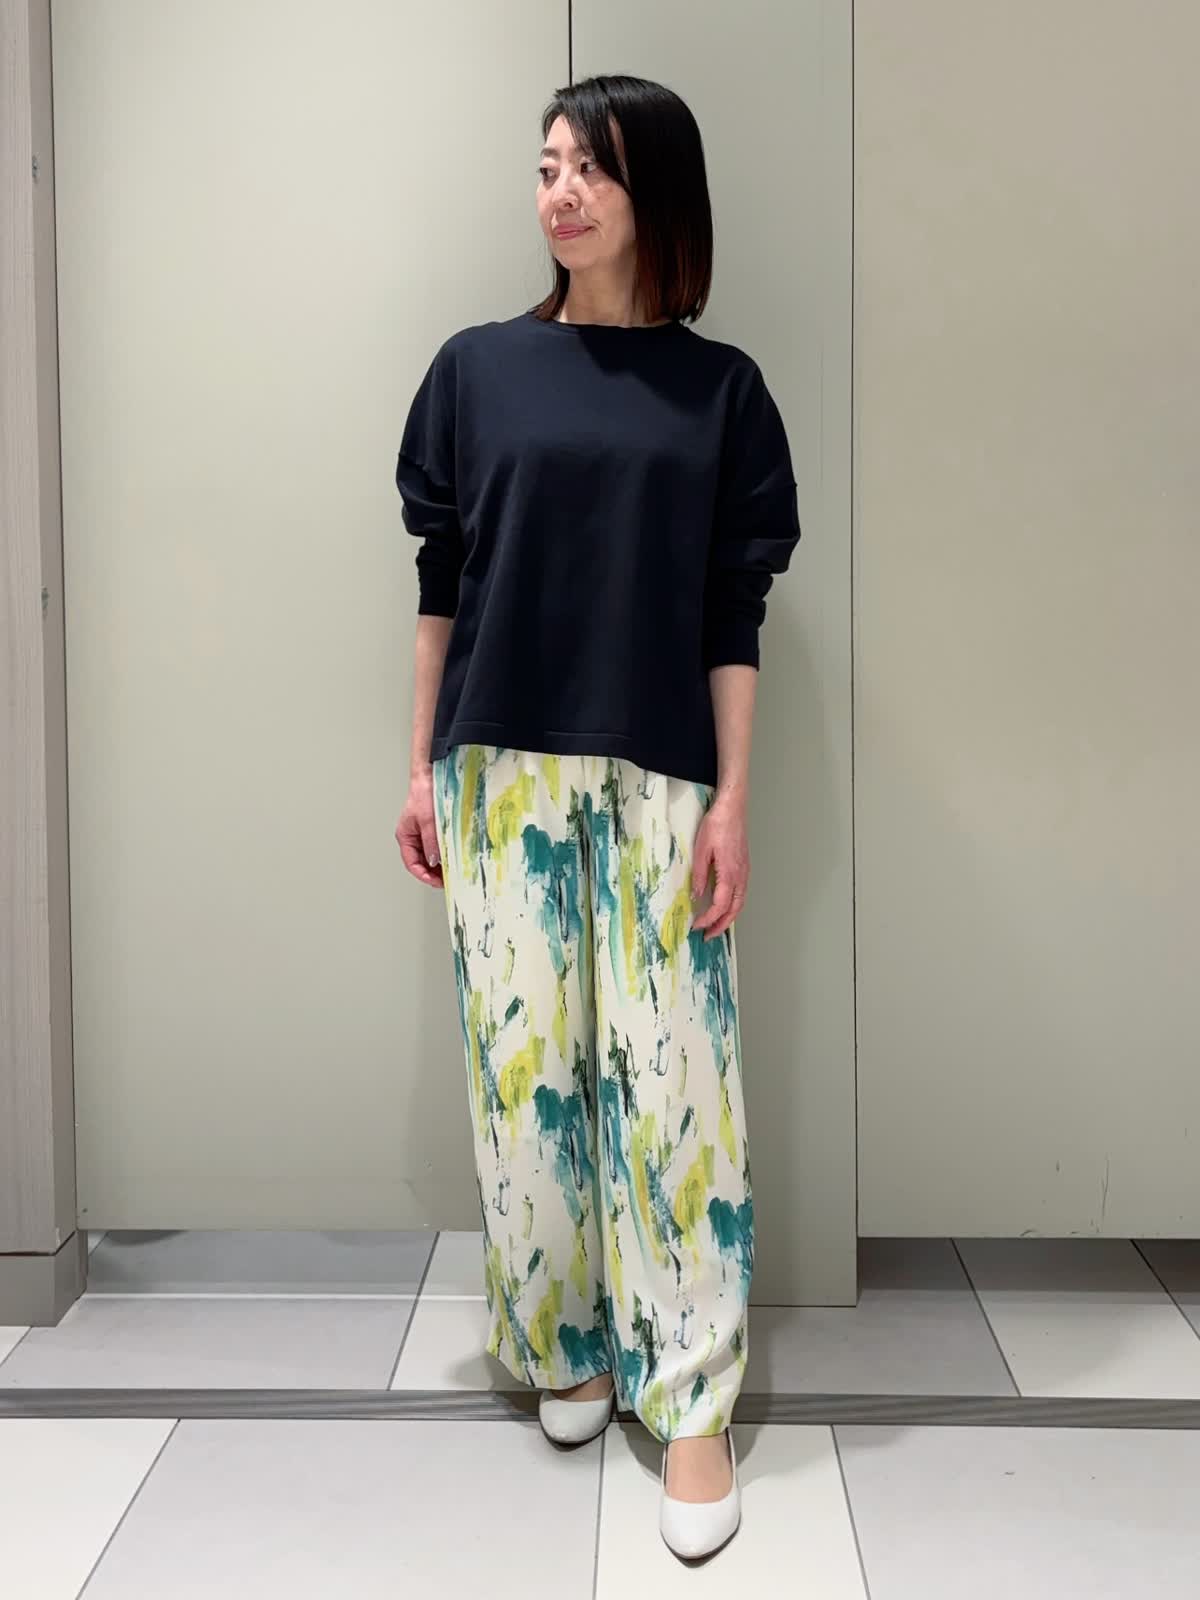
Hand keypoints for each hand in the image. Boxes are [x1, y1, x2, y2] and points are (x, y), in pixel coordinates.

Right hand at [396, 767, 443, 887]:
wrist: (431, 776)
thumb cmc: (423, 793)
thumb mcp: (427, 820)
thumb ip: (431, 842)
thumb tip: (435, 861)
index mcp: (405, 836)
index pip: (411, 863)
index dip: (423, 875)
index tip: (436, 881)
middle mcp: (413, 837)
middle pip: (421, 862)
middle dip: (433, 872)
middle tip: (447, 879)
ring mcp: (424, 834)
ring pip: (430, 856)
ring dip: (440, 864)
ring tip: (451, 870)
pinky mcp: (434, 829)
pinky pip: (438, 846)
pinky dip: (445, 853)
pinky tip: (453, 857)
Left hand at [690, 791, 748, 939]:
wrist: (732, 808)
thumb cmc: (717, 825)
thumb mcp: (701, 851)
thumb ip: (699, 876)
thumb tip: (696, 896)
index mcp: (730, 874)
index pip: (720, 905)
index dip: (708, 919)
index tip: (697, 926)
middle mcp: (741, 876)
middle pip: (734, 909)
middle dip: (722, 925)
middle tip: (708, 935)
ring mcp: (745, 871)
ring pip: (740, 902)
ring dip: (729, 917)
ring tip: (716, 925)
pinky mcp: (744, 866)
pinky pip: (741, 893)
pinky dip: (734, 905)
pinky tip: (724, 905)